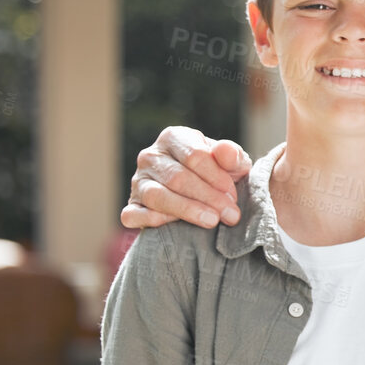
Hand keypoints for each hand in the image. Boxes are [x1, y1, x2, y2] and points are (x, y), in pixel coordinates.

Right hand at [122, 127, 252, 229]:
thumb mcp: (232, 163)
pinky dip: (154, 220)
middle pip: (177, 177)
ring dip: (187, 210)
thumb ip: (232, 156)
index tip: (233, 196)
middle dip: (208, 198)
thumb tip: (224, 151)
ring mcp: (138, 181)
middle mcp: (151, 156)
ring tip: (212, 221)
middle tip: (230, 215)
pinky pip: (134, 214)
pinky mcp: (131, 206)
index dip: (217, 178)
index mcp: (174, 138)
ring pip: (157, 195)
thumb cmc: (218, 175)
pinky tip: (177, 226)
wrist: (203, 197)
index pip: (194, 156)